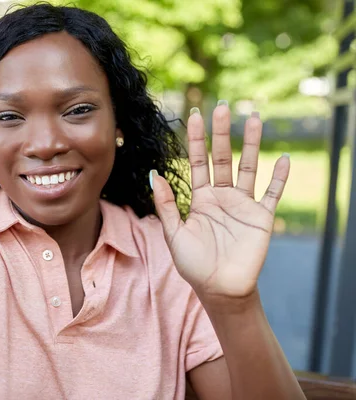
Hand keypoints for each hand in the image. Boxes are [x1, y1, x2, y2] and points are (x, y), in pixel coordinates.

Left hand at [151, 104, 289, 301]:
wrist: (219, 289)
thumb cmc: (194, 264)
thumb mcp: (174, 233)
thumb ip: (166, 204)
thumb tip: (154, 173)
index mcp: (200, 199)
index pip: (197, 162)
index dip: (195, 140)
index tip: (194, 116)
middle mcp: (222, 197)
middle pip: (223, 158)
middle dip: (222, 134)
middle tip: (222, 107)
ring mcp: (243, 205)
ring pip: (248, 168)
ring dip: (252, 145)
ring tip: (254, 119)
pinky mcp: (261, 217)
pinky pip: (272, 193)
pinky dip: (279, 177)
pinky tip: (283, 158)